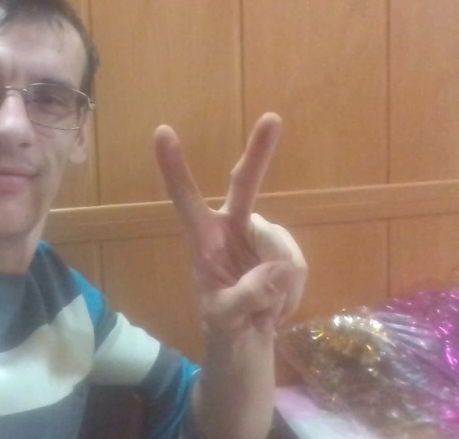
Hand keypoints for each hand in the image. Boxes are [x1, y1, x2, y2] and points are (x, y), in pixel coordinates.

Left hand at [154, 113, 306, 336]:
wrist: (247, 339)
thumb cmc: (222, 323)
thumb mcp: (224, 318)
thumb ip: (247, 297)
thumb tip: (281, 269)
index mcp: (201, 236)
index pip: (184, 197)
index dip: (174, 167)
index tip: (162, 132)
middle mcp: (231, 225)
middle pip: (245, 184)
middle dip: (260, 152)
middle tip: (273, 118)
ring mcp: (260, 235)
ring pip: (281, 247)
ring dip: (278, 285)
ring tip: (262, 308)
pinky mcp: (283, 249)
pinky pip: (296, 264)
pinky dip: (292, 291)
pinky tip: (278, 304)